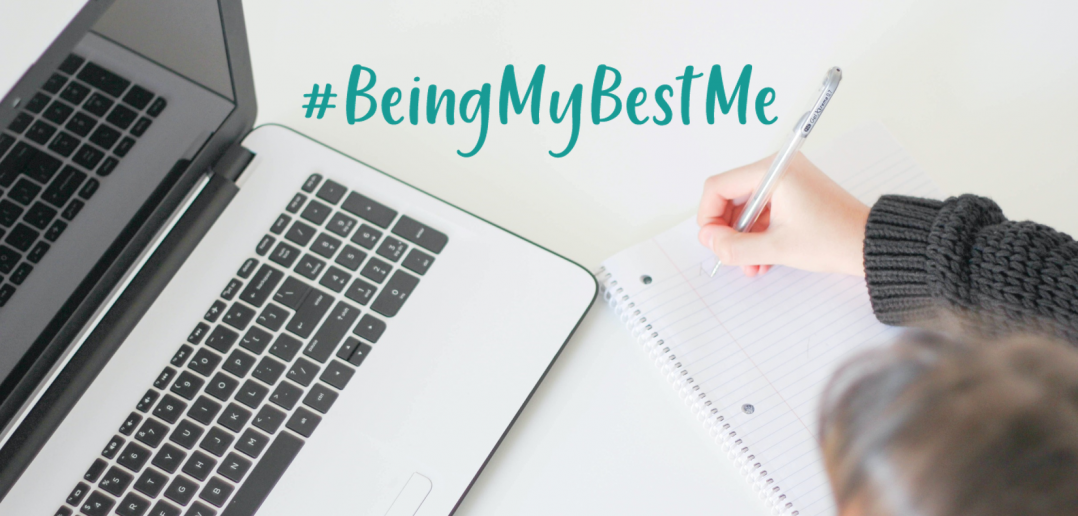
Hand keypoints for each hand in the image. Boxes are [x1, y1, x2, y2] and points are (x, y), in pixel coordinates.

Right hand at [697, 152, 869, 276]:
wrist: (870, 244)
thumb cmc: (834, 239)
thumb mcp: (776, 248)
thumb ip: (735, 246)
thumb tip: (709, 240)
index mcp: (773, 171)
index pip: (719, 186)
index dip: (709, 216)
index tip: (712, 241)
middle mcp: (779, 169)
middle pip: (731, 196)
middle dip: (728, 230)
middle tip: (729, 254)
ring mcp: (787, 181)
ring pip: (747, 208)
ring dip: (743, 237)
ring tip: (750, 264)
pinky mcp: (794, 193)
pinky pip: (763, 211)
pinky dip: (758, 234)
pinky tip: (762, 259)